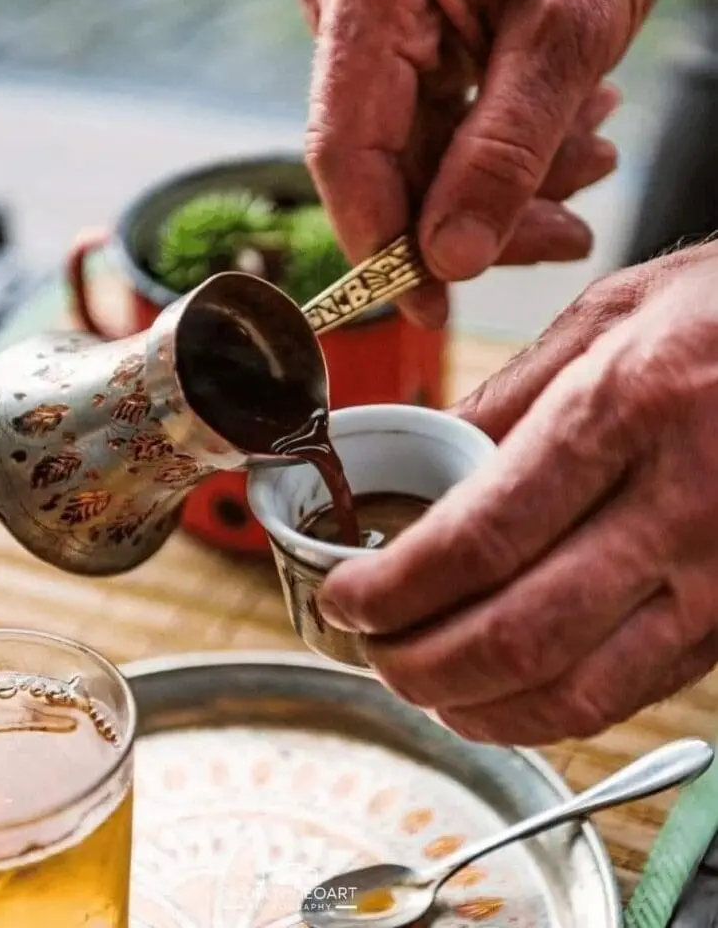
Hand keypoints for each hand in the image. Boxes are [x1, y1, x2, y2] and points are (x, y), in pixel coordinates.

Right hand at [293, 0, 675, 325]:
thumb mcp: (567, 33)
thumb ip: (505, 154)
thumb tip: (449, 261)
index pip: (346, 149)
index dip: (383, 242)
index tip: (432, 308)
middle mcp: (347, 7)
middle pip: (386, 164)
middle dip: (475, 216)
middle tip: (564, 236)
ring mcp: (368, 28)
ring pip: (416, 159)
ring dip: (504, 186)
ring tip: (589, 167)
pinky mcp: (397, 46)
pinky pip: (435, 132)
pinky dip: (502, 155)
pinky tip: (566, 148)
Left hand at [317, 241, 717, 744]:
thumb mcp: (612, 314)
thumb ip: (511, 395)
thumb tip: (426, 456)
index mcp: (627, 410)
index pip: (481, 536)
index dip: (395, 587)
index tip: (344, 595)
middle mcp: (682, 505)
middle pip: (517, 633)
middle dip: (415, 661)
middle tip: (364, 647)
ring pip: (574, 690)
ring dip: (473, 705)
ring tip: (415, 681)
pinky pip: (630, 694)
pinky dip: (545, 713)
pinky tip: (496, 697)